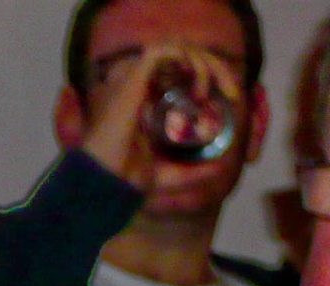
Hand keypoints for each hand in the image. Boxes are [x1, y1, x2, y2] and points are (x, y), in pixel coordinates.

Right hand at [81, 42, 243, 189]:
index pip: (180, 73)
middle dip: (216, 68)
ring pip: (178, 49)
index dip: (209, 77)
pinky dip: (187, 60)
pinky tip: (197, 87)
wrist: (107, 182)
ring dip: (205, 63)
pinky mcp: (133, 77)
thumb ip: (191, 172)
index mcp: (145, 104)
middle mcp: (139, 88)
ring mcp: (134, 80)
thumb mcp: (168, 176)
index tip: (228, 100)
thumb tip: (219, 168)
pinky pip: (166, 51)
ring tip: (211, 91)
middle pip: (184, 57)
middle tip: (232, 94)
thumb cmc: (127, 180)